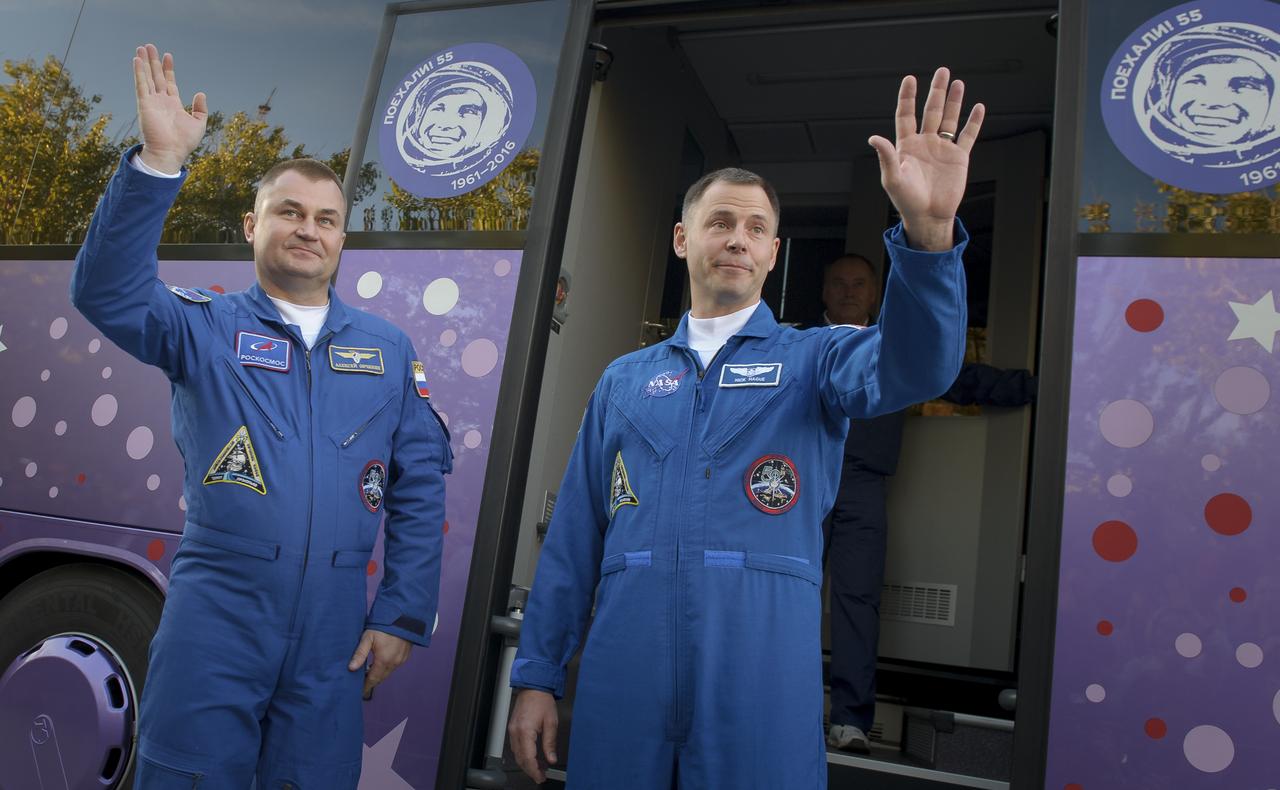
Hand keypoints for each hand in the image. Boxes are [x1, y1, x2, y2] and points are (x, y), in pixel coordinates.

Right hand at [133, 44, 207, 172]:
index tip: (168, 56)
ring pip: (147, 77)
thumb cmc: (184, 142)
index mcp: (173, 104)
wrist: (170, 152)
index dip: (168, 69)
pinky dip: (139, 72)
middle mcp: (161, 101)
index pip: (169, 82)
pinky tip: (137, 60)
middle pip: (156, 76)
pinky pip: (141, 84)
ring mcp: (152, 101)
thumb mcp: (199, 123)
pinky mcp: (144, 103)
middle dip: (154, 61)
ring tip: (142, 47)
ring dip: (144, 62)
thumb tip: (200, 93)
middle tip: (150, 46)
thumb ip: (200, 108)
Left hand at [347, 629, 411, 698]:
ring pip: (388, 672)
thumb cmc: (385, 626)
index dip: (366, 686)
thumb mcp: (368, 637)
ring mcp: (401, 659)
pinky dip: (386, 667)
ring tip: (369, 672)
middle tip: (362, 682)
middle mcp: (394, 663)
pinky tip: (380, 662)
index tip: (359, 692)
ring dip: (379, 674)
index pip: (373, 679)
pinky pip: (394, 666)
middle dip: (372, 681)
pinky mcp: (405, 655)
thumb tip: (351, 668)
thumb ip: (360, 654)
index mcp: (384, 660)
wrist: (404, 616)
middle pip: (381, 678)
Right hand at [508, 689, 558, 782]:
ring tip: (539, 767)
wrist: (534, 687)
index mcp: (526, 731)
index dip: (535, 771)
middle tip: (541, 776)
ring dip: (526, 763)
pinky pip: (515, 746)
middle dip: (530, 770)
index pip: (528, 758)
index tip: (541, 777)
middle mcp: (516, 732)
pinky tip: (532, 756)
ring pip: (517, 754)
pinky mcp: (512, 728)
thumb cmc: (542, 701)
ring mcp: (512, 730)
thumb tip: (551, 758)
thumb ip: (550, 743)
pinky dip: (523, 754)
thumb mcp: (551, 723)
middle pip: (521, 759)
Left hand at [869, 67, 984, 250]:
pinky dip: (973, 122)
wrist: (928, 216)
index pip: (906, 115)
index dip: (907, 97)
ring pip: (949, 119)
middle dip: (936, 91)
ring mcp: (943, 148)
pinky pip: (968, 135)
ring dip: (954, 101)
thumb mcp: (893, 178)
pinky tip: (978, 107)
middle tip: (942, 71)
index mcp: (907, 145)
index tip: (910, 79)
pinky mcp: (959, 157)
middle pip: (931, 111)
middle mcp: (925, 142)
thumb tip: (874, 137)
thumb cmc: (906, 200)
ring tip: (958, 83)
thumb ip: (886, 156)